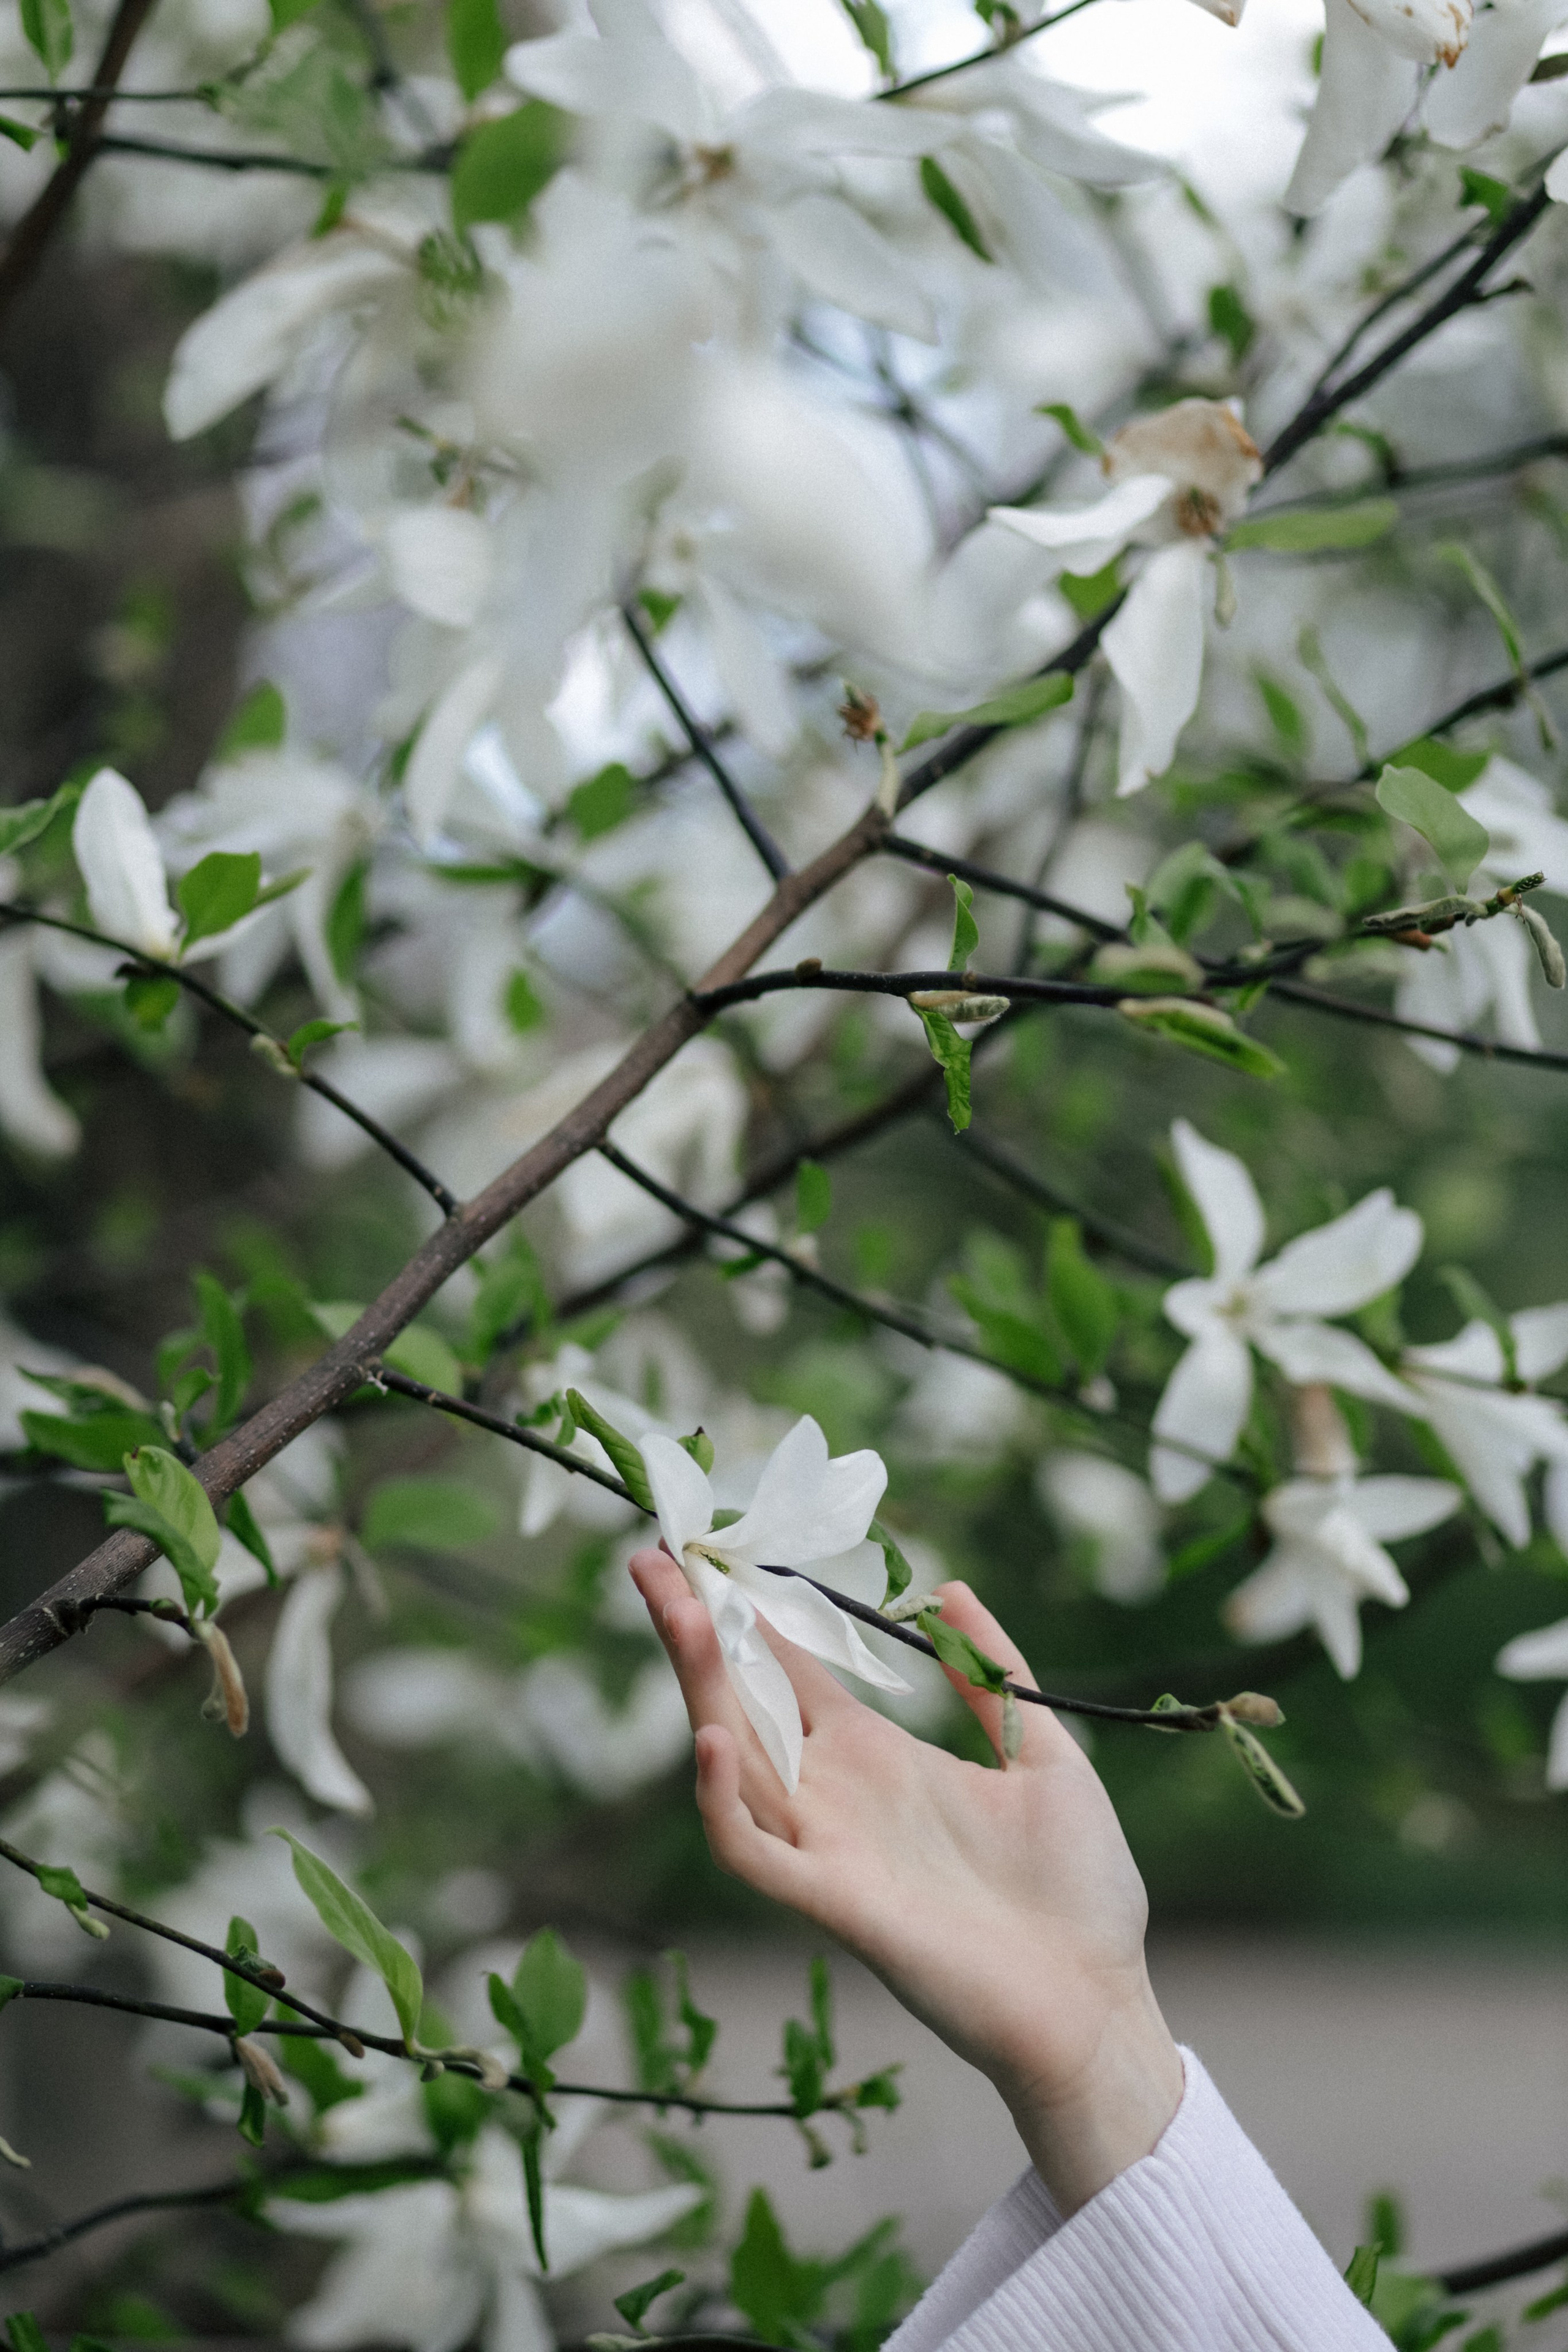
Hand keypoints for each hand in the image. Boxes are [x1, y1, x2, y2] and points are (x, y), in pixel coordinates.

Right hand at [629, 1549, 1183, 2215]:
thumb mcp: (1045, 1754)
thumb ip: (994, 1676)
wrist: (1097, 2003)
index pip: (788, 1669)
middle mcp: (837, 1795)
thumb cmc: (1079, 1892)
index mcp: (879, 1757)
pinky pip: (750, 1850)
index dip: (746, 1613)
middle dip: (693, 1631)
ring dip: (699, 1687)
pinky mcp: (830, 1901)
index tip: (706, 1553)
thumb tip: (948, 1589)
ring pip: (732, 1758)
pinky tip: (712, 1742)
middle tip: (651, 1560)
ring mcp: (826, 1846)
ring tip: (676, 1613)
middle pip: (741, 1699)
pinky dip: (720, 1800)